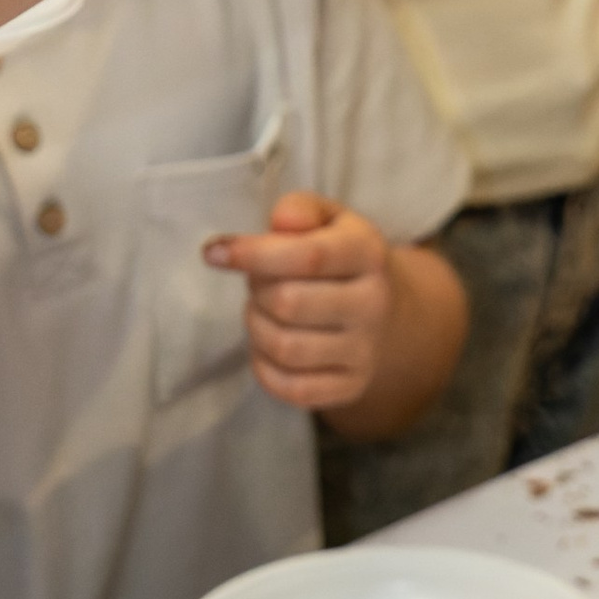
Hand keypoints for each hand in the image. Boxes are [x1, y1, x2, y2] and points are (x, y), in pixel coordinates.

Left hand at [205, 191, 393, 412]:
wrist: (384, 309)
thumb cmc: (339, 256)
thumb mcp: (328, 219)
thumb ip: (300, 210)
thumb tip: (281, 222)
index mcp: (368, 253)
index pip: (308, 256)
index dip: (254, 254)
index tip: (214, 252)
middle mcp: (374, 303)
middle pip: (289, 303)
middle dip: (256, 291)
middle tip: (256, 282)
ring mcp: (365, 351)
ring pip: (286, 348)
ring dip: (256, 327)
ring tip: (261, 310)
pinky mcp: (351, 386)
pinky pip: (291, 388)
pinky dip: (264, 367)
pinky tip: (267, 344)